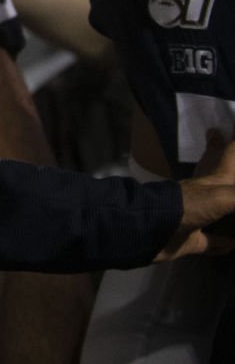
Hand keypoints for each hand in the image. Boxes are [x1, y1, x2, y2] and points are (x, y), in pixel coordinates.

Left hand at [158, 131, 234, 260]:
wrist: (150, 228)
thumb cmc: (187, 206)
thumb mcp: (221, 196)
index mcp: (213, 183)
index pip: (227, 159)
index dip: (231, 147)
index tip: (219, 131)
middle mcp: (205, 198)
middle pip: (224, 184)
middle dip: (231, 173)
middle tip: (232, 164)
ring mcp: (197, 219)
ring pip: (219, 214)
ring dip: (231, 214)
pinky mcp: (190, 240)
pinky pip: (211, 242)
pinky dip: (222, 244)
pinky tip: (232, 246)